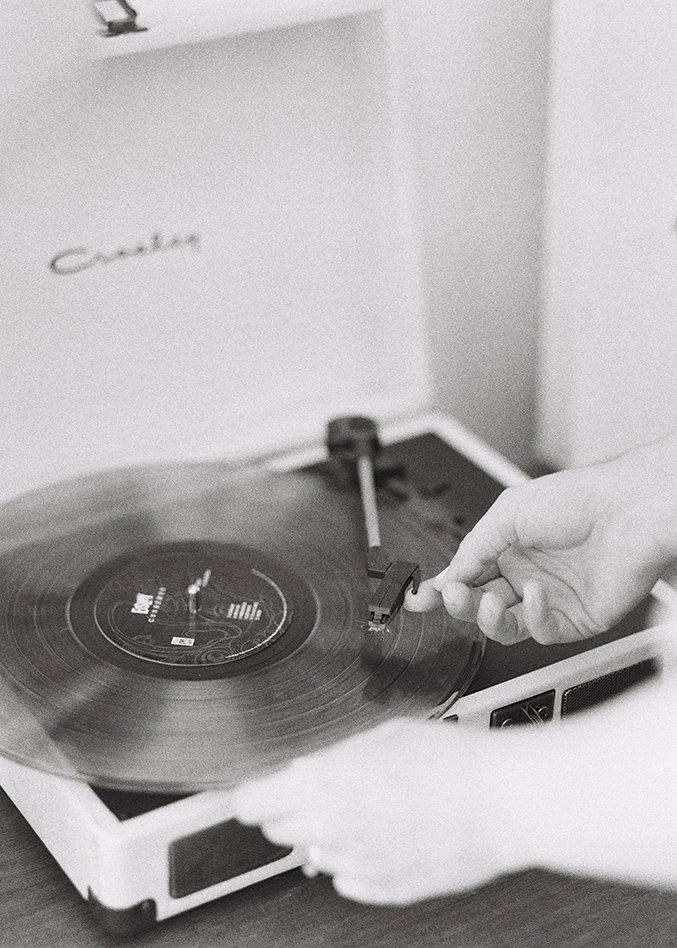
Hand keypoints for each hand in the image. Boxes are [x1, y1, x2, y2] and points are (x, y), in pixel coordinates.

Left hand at [232, 719, 507, 904]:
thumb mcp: (380, 735)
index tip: (254, 793)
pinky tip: (389, 833)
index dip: (251, 795)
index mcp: (321, 784)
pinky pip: (350, 877)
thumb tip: (310, 771)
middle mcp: (329, 829)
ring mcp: (355, 865)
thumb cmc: (449, 760)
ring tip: (371, 807)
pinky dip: (358, 858)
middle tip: (324, 789)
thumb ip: (334, 760)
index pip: (249, 803)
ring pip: (315, 854)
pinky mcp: (382, 890)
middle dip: (291, 810)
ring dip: (329, 834)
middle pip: (277, 830)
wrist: (501, 801)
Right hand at [405, 439, 676, 644]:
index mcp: (509, 546)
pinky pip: (541, 631)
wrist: (626, 512)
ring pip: (505, 626)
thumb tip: (447, 575)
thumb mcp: (507, 513)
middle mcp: (527, 574)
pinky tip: (536, 593)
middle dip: (460, 602)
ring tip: (490, 602)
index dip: (441, 589)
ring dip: (489, 618)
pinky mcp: (574, 619)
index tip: (418, 599)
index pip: (466, 575)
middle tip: (452, 596)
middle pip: (480, 603)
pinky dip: (533, 616)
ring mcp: (550, 598)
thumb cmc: (577, 499)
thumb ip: (473, 547)